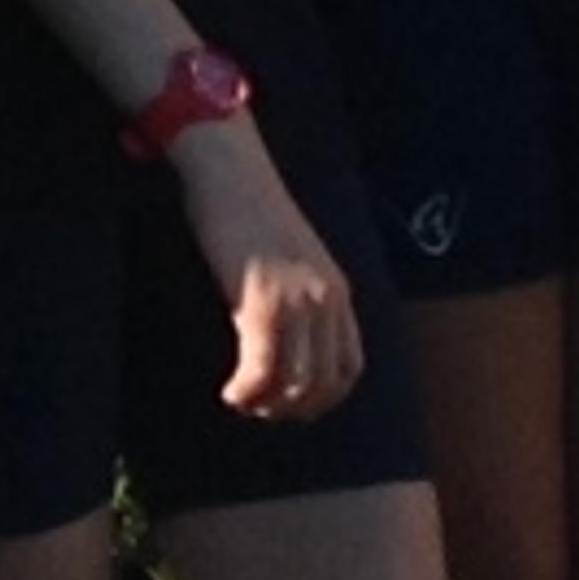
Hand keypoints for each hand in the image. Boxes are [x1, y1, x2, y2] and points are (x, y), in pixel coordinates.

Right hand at [166, 119, 363, 420]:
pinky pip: (262, 371)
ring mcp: (296, 302)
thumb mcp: (290, 259)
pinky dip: (246, 392)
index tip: (290, 402)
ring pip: (295, 385)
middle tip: (260, 407)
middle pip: (325, 384)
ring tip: (242, 399)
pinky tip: (230, 391)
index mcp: (338, 290)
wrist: (229, 169)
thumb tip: (286, 343)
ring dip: (267, 405)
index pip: (349, 367)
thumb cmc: (248, 209)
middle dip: (292, 410)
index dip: (322, 397)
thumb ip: (300, 296)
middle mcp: (326, 300)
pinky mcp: (261, 303)